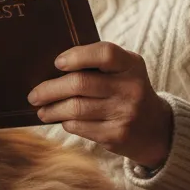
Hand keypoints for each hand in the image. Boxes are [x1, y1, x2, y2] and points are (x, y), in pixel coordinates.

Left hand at [26, 41, 171, 167]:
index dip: (77, 56)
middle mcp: (131, 88)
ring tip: (41, 109)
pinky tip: (62, 120)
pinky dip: (66, 122)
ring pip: (76, 108)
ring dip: (52, 109)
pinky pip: (80, 126)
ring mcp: (125, 113)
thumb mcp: (123, 72)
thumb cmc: (127, 92)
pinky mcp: (117, 135)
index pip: (104, 53)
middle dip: (50, 89)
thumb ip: (96, 65)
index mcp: (132, 65)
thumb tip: (50, 70)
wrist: (155, 129)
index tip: (57, 63)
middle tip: (34, 94)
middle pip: (80, 84)